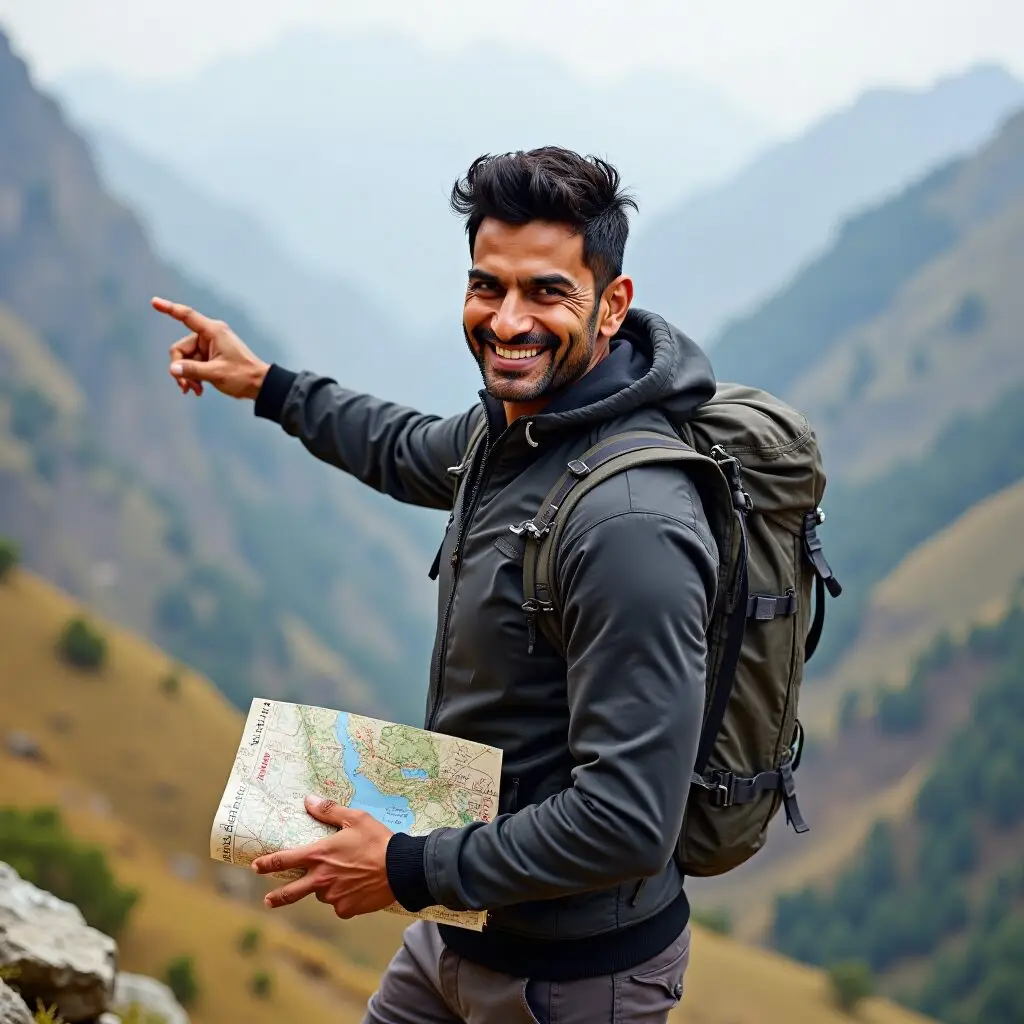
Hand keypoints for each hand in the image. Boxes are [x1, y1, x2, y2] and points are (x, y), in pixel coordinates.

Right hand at [151, 296, 270, 399]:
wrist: (260, 385)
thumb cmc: (243, 376)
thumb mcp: (216, 374)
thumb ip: (192, 371)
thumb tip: (173, 369)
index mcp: (213, 332)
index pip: (187, 316)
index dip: (169, 308)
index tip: (154, 302)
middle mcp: (209, 336)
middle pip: (180, 349)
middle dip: (180, 368)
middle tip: (186, 387)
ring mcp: (209, 347)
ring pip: (184, 359)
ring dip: (187, 376)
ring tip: (195, 390)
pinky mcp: (210, 358)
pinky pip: (192, 365)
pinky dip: (193, 377)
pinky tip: (198, 390)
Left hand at [251, 795, 395, 918]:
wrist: (401, 869)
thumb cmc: (378, 841)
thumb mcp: (356, 818)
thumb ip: (329, 811)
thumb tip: (308, 800)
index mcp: (320, 855)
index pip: (285, 860)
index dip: (268, 863)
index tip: (256, 866)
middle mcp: (321, 879)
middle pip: (291, 892)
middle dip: (277, 897)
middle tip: (268, 900)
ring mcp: (333, 896)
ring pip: (322, 893)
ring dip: (327, 888)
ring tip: (348, 876)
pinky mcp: (346, 909)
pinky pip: (340, 904)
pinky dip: (344, 898)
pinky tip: (358, 888)